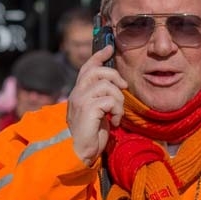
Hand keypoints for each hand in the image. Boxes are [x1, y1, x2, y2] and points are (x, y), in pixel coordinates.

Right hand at [66, 45, 126, 165]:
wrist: (79, 153)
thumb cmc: (91, 135)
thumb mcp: (98, 112)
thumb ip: (102, 98)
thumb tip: (117, 86)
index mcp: (79, 93)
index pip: (88, 67)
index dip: (99, 56)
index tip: (110, 47)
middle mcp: (77, 93)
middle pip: (98, 71)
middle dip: (115, 76)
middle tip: (123, 88)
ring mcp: (81, 100)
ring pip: (107, 86)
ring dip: (119, 100)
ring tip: (117, 114)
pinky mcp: (87, 109)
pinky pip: (110, 100)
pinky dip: (118, 111)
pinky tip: (114, 122)